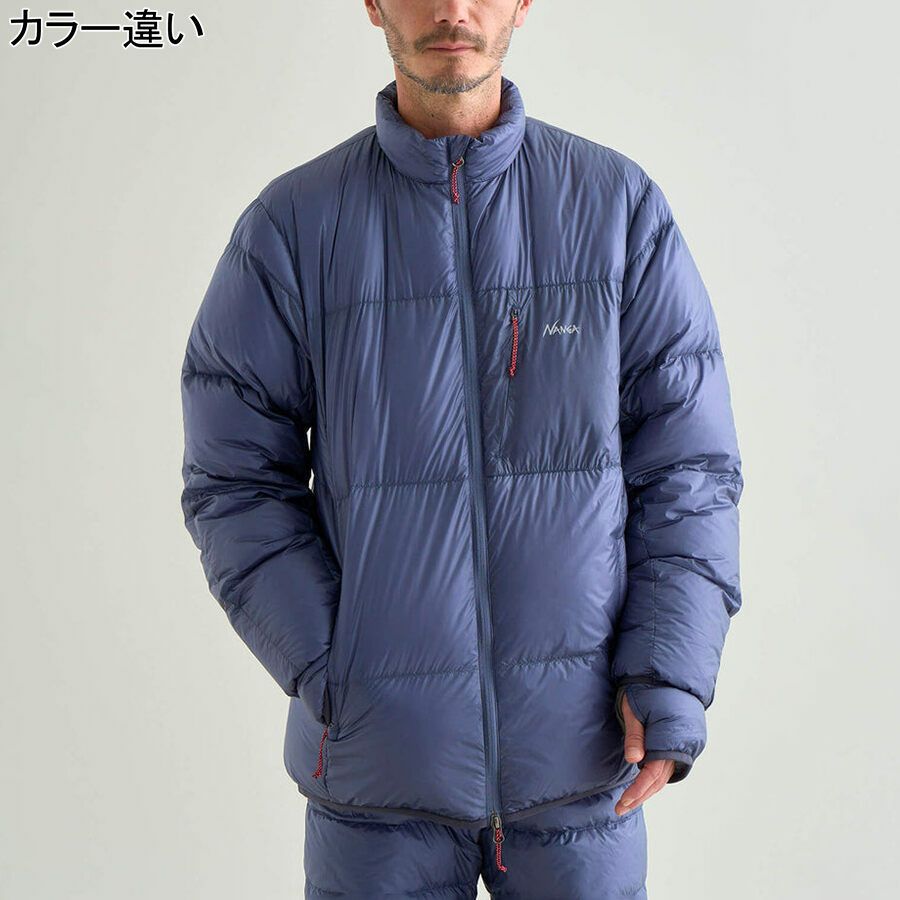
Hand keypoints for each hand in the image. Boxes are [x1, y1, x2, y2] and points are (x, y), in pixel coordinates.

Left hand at [614, 691, 676, 814]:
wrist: (665, 673)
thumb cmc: (646, 688)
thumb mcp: (634, 709)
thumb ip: (635, 735)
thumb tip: (634, 761)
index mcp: (669, 738)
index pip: (653, 774)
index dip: (638, 790)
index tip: (624, 802)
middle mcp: (680, 745)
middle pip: (659, 780)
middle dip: (640, 795)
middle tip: (621, 808)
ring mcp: (682, 744)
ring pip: (663, 774)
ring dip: (647, 788)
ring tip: (628, 801)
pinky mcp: (679, 742)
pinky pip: (666, 765)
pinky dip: (653, 777)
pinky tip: (641, 782)